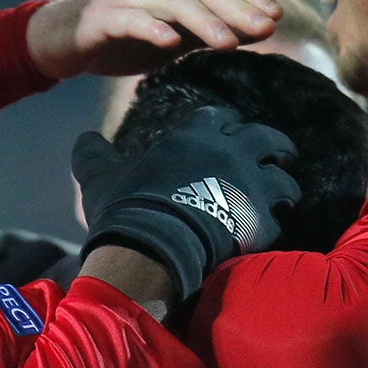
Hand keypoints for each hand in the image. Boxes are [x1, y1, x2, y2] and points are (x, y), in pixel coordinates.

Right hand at [26, 0, 282, 79]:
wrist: (57, 38)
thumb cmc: (117, 39)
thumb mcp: (167, 37)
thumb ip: (203, 32)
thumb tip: (252, 33)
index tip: (276, 16)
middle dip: (236, 10)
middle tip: (266, 29)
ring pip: (172, 5)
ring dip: (203, 22)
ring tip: (228, 43)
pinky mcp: (102, 19)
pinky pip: (131, 21)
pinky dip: (152, 30)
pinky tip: (170, 43)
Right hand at [74, 105, 300, 301]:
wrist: (149, 250)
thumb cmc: (125, 209)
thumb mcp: (101, 177)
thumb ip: (94, 154)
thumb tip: (84, 138)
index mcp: (194, 134)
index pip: (220, 116)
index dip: (224, 126)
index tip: (226, 135)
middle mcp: (229, 151)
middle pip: (266, 138)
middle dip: (274, 146)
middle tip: (276, 156)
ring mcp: (249, 184)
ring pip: (283, 178)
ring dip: (282, 185)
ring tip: (280, 196)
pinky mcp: (259, 219)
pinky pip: (279, 216)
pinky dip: (276, 220)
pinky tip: (268, 227)